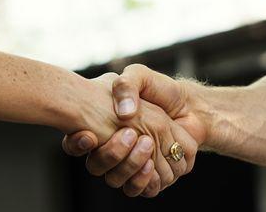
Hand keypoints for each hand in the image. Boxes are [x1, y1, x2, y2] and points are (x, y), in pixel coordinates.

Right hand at [63, 65, 208, 196]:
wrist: (189, 105)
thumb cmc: (159, 90)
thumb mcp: (139, 76)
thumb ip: (126, 85)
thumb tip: (123, 113)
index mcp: (101, 127)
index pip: (76, 144)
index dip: (77, 144)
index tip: (89, 135)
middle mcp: (112, 149)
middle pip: (97, 166)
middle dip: (111, 154)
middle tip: (131, 134)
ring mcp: (130, 165)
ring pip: (117, 180)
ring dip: (129, 165)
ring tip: (146, 144)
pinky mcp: (151, 177)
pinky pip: (140, 189)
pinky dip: (144, 179)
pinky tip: (151, 163)